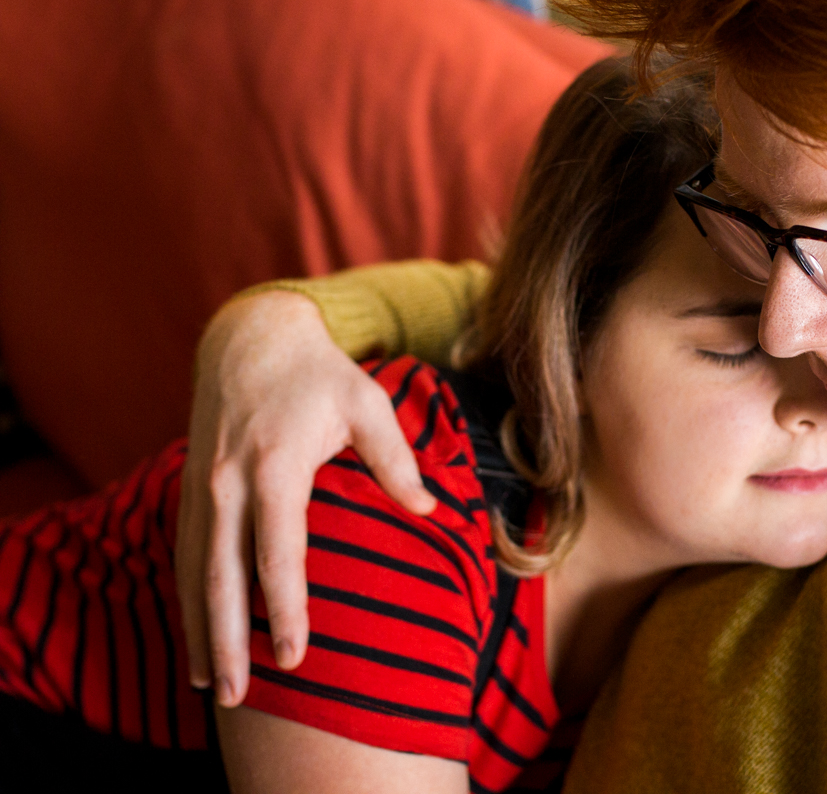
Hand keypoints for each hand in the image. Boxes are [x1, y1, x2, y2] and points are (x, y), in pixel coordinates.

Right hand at [176, 291, 436, 706]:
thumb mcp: (367, 403)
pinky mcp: (193, 490)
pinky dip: (189, 600)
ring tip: (211, 686)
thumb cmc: (319, 376)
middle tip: (236, 698)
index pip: (278, 550)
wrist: (249, 339)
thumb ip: (395, 458)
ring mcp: (203, 488)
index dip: (286, 607)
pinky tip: (198, 637)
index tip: (295, 655)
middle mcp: (229, 482)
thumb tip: (428, 509)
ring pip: (196, 572)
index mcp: (276, 464)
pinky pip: (187, 555)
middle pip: (223, 576)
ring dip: (200, 631)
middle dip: (227, 640)